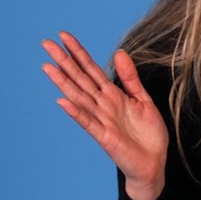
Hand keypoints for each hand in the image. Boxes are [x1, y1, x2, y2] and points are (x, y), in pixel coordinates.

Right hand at [42, 31, 168, 199]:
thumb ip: (130, 78)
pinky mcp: (105, 137)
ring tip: (47, 67)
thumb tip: (119, 52)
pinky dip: (76, 112)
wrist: (154, 163)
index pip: (91, 70)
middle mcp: (103, 105)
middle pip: (80, 79)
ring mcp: (102, 120)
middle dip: (64, 61)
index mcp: (112, 95)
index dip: (78, 53)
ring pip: (79, 97)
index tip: (64, 36)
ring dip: (63, 82)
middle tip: (46, 43)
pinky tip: (62, 101)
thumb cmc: (148, 135)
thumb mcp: (143, 100)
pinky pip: (88, 122)